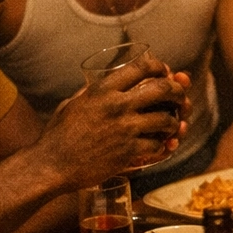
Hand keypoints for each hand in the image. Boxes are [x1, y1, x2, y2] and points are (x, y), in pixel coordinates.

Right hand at [39, 51, 188, 186]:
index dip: (160, 67)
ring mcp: (125, 129)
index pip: (142, 67)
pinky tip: (160, 145)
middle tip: (181, 97)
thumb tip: (105, 83)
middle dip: (178, 91)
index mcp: (103, 89)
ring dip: (174, 122)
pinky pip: (158, 144)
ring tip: (173, 125)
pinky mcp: (129, 151)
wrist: (51, 165)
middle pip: (163, 89)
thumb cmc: (58, 135)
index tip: (166, 72)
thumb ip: (91, 92)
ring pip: (166, 119)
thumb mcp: (73, 103)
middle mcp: (117, 105)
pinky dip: (163, 145)